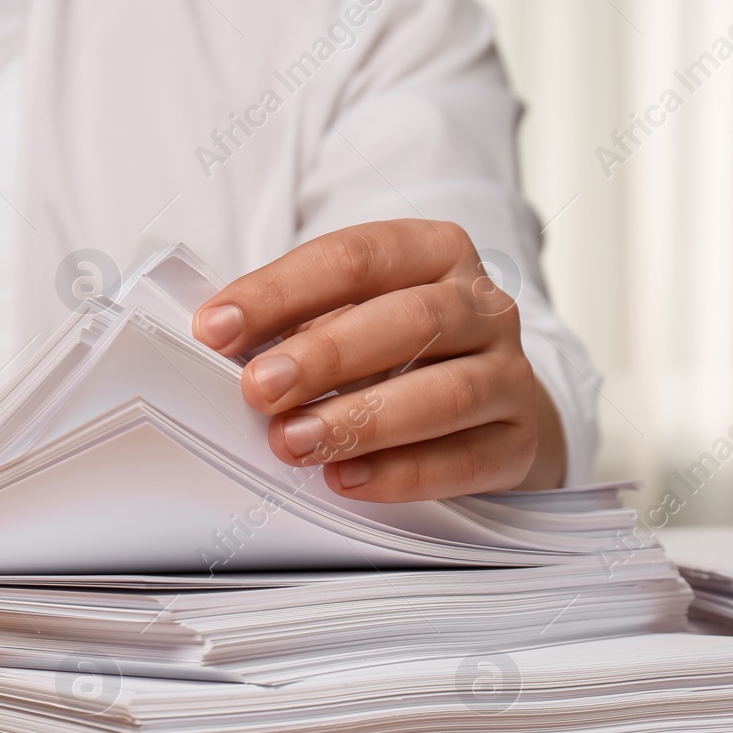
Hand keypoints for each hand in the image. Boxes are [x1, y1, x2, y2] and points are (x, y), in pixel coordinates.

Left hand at [191, 219, 565, 499]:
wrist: (484, 406)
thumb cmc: (396, 354)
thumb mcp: (349, 316)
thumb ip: (296, 324)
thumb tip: (220, 345)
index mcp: (435, 252)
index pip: (358, 256)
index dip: (281, 290)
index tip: (214, 328)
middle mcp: (483, 306)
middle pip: (410, 320)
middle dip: (325, 356)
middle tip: (258, 390)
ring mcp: (510, 374)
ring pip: (446, 392)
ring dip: (362, 419)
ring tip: (294, 443)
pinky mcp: (518, 440)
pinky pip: (466, 459)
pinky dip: (403, 472)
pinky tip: (347, 479)